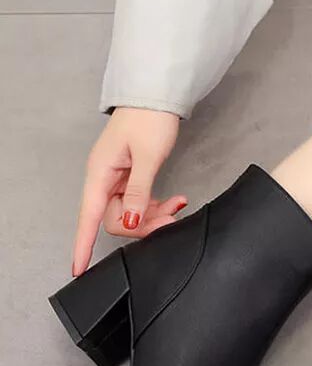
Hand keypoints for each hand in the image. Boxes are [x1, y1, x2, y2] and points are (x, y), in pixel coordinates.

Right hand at [72, 107, 184, 276]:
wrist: (156, 96)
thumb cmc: (149, 119)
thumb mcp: (148, 156)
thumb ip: (140, 191)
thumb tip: (132, 221)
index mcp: (100, 174)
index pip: (88, 217)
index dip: (82, 245)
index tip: (78, 269)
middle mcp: (104, 179)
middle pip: (117, 219)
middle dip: (144, 225)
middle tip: (172, 217)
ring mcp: (118, 179)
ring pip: (132, 213)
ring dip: (155, 215)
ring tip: (178, 204)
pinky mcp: (131, 177)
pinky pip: (140, 202)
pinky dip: (156, 205)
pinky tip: (175, 200)